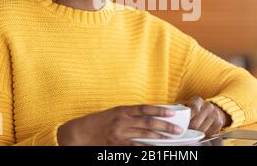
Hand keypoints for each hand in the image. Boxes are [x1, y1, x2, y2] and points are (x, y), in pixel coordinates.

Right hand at [57, 105, 183, 145]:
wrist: (78, 133)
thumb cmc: (97, 122)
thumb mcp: (113, 113)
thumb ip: (129, 115)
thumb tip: (149, 117)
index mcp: (122, 110)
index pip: (145, 108)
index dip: (160, 110)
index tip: (172, 112)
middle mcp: (122, 120)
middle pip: (148, 123)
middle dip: (165, 126)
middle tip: (177, 129)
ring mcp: (119, 133)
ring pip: (144, 135)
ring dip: (159, 137)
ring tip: (170, 139)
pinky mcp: (116, 145)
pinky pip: (135, 147)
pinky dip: (146, 148)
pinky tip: (155, 148)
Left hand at [183, 96, 231, 136]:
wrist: (211, 110)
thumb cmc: (195, 108)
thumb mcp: (186, 104)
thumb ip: (179, 108)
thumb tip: (170, 112)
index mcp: (198, 101)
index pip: (193, 110)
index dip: (187, 119)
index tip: (181, 125)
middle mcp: (208, 106)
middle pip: (196, 123)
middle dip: (189, 129)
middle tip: (184, 131)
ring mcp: (215, 114)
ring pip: (202, 130)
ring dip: (195, 133)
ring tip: (191, 132)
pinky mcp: (219, 123)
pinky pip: (208, 134)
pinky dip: (203, 135)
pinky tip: (200, 132)